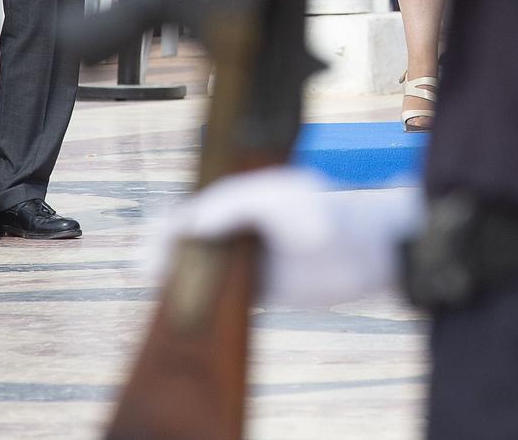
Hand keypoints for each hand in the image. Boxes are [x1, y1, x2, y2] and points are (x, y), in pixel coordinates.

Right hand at [155, 167, 422, 307]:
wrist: (371, 253)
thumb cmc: (330, 215)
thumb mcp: (282, 199)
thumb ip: (237, 203)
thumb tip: (192, 222)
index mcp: (238, 200)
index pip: (189, 211)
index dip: (164, 228)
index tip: (149, 247)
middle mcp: (237, 228)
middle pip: (186, 243)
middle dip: (162, 256)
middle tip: (147, 271)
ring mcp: (246, 260)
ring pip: (199, 272)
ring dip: (177, 285)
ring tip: (162, 299)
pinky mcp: (259, 290)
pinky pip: (219, 299)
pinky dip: (201, 307)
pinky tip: (188, 318)